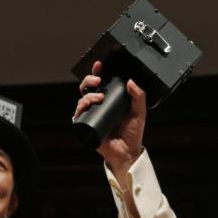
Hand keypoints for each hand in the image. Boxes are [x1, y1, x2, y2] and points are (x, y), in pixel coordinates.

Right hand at [74, 60, 146, 178]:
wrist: (128, 152)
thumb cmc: (133, 133)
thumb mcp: (139, 112)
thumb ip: (139, 96)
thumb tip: (131, 81)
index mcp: (109, 100)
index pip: (100, 83)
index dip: (97, 72)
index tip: (100, 65)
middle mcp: (98, 107)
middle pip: (87, 88)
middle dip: (89, 80)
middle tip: (98, 80)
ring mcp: (91, 116)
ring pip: (82, 100)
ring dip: (88, 95)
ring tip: (99, 97)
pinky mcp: (86, 127)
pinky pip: (78, 116)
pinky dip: (80, 109)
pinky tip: (86, 106)